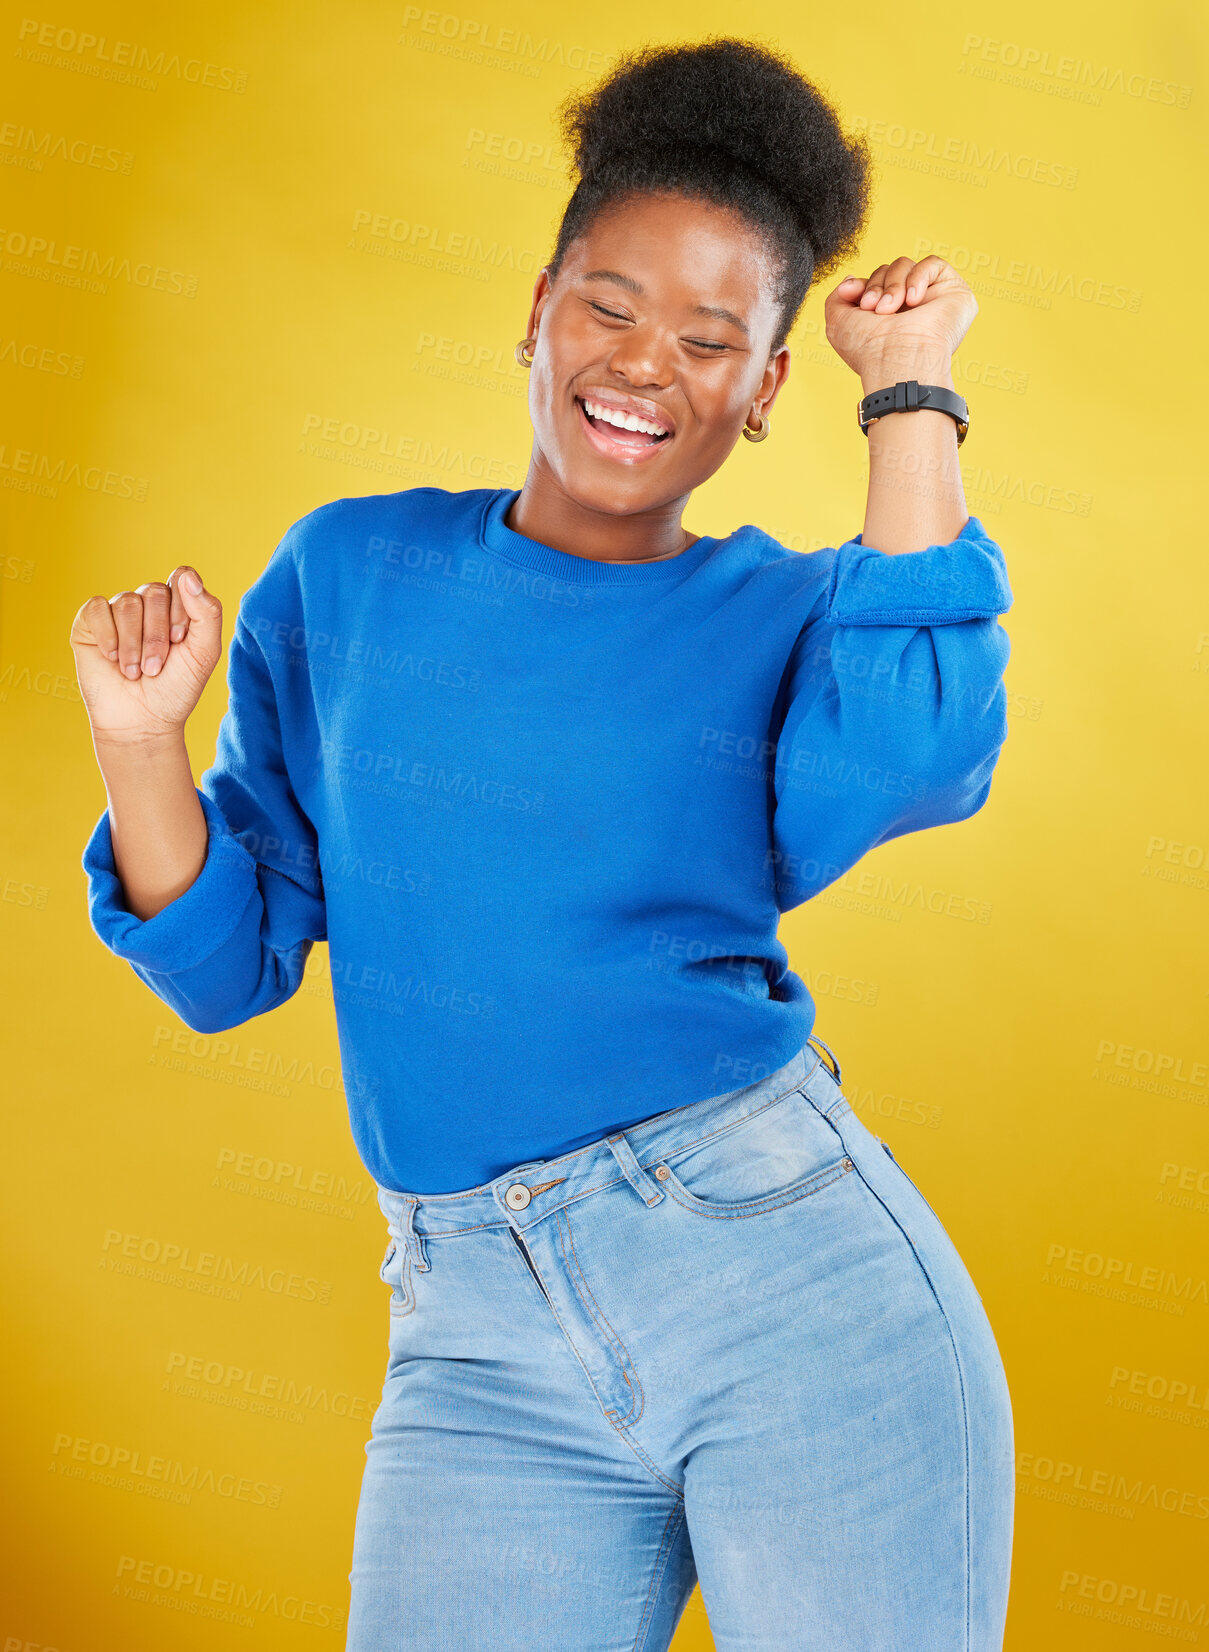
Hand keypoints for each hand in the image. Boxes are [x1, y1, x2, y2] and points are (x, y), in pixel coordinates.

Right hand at [70, 565, 222, 745]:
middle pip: (154, 592)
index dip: (181, 609)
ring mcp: (118, 611)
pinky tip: (112, 658)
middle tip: (156, 667)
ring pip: (126, 603)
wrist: (142, 721)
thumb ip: (207, 613)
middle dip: (157, 635)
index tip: (179, 640)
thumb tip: (186, 575)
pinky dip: (107, 636)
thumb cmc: (175, 689)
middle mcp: (147, 603)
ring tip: (135, 671)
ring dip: (134, 644)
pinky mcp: (90, 622)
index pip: (182, 578)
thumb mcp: (204, 653)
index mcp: (177, 605)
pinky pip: (97, 608)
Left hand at [824, 256, 977, 386]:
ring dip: (893, 285)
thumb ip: (837, 298)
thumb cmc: (868, 350)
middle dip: (876, 286)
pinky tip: (913, 302)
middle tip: (873, 309)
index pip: (874, 283)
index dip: (862, 285)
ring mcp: (933, 300)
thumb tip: (850, 280)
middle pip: (889, 271)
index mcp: (887, 317)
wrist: (897, 359)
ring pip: (906, 265)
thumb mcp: (837, 323)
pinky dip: (917, 278)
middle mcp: (910, 309)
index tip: (853, 296)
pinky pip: (932, 264)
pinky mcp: (953, 292)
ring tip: (889, 310)